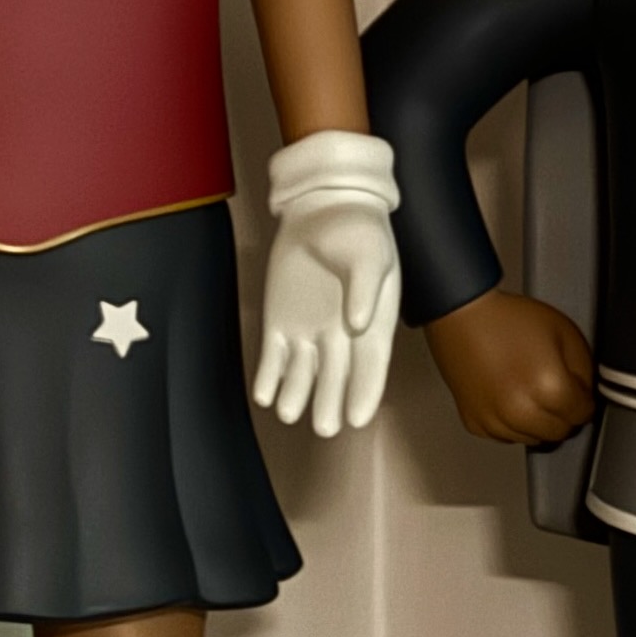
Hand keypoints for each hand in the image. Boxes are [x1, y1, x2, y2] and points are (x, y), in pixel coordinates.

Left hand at [253, 198, 401, 436]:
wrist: (323, 209)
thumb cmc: (358, 231)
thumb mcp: (369, 254)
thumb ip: (364, 288)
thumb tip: (358, 323)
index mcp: (371, 325)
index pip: (371, 367)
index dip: (365, 392)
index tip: (358, 418)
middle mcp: (340, 337)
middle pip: (336, 378)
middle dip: (329, 403)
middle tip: (325, 428)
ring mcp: (308, 332)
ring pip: (303, 373)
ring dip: (296, 394)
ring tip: (288, 411)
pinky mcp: (279, 323)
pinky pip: (273, 356)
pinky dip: (268, 376)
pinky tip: (264, 395)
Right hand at [425, 287, 594, 443]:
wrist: (463, 316)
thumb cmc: (509, 319)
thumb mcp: (565, 331)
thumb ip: (584, 369)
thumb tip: (584, 395)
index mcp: (549, 388)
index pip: (582, 415)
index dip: (583, 399)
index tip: (577, 390)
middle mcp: (521, 411)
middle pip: (559, 432)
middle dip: (563, 414)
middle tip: (554, 390)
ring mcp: (495, 421)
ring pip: (533, 438)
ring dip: (538, 422)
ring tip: (528, 390)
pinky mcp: (475, 423)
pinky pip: (505, 437)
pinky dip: (511, 424)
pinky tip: (508, 397)